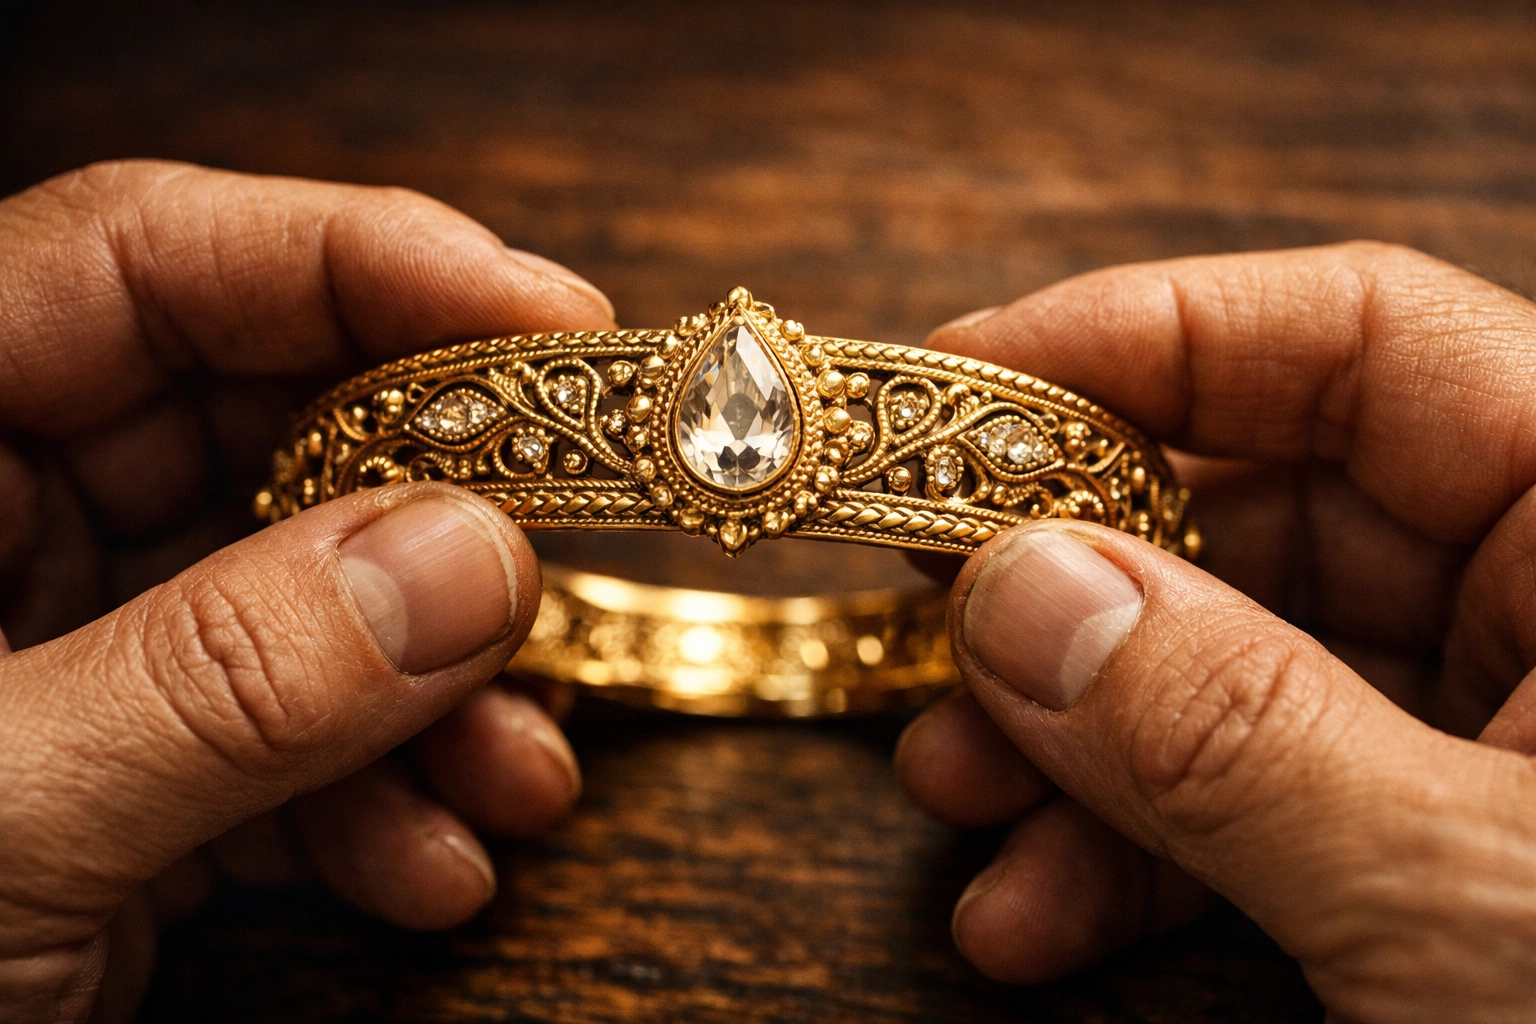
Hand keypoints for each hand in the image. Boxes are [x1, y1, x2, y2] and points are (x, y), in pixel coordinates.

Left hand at [0, 161, 614, 1022]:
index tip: (550, 319)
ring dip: (440, 690)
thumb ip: (223, 683)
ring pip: (308, 601)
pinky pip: (292, 740)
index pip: (139, 268)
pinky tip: (435, 864)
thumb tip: (470, 560)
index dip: (356, 263)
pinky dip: (385, 799)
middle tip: (571, 544)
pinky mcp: (131, 776)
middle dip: (435, 506)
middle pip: (261, 429)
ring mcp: (73, 659)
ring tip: (519, 773)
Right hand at [895, 242, 1535, 1022]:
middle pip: (1266, 508)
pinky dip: (1129, 854)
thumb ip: (1232, 735)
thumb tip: (1012, 590)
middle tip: (926, 617)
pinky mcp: (1438, 846)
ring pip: (1231, 667)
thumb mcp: (1467, 903)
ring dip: (1071, 736)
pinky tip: (1034, 917)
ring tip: (950, 795)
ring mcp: (1494, 733)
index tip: (952, 386)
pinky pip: (1253, 799)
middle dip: (1072, 577)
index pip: (1362, 340)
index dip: (1143, 334)